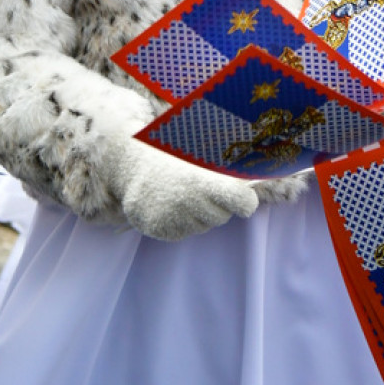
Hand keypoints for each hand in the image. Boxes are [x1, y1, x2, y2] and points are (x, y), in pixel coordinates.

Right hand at [116, 136, 258, 239]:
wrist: (132, 164)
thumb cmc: (172, 153)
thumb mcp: (200, 153)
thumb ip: (225, 169)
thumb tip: (251, 182)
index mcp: (205, 183)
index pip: (243, 203)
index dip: (245, 201)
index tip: (243, 197)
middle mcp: (192, 205)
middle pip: (223, 216)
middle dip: (218, 204)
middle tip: (201, 186)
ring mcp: (176, 220)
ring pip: (203, 224)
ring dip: (199, 213)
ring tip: (181, 191)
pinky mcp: (162, 231)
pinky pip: (184, 230)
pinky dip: (180, 220)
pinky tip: (169, 202)